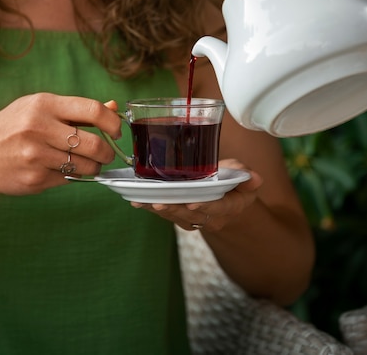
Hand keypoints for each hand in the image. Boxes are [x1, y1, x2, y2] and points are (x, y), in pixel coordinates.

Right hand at [0, 93, 120, 196]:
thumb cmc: (12, 128)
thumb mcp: (39, 108)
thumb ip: (76, 109)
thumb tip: (114, 106)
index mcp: (44, 104)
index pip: (92, 109)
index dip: (113, 122)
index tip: (117, 131)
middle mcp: (39, 128)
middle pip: (93, 143)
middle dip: (108, 152)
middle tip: (107, 154)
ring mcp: (36, 155)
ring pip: (85, 166)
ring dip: (94, 168)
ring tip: (89, 164)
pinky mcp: (34, 179)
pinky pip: (68, 179)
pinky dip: (73, 176)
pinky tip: (63, 169)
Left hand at [130, 158, 261, 231]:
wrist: (226, 194)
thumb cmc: (233, 179)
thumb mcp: (241, 173)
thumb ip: (245, 174)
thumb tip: (255, 178)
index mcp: (232, 205)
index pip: (219, 208)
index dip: (206, 206)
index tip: (192, 203)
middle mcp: (213, 217)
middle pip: (192, 215)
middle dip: (174, 209)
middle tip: (158, 203)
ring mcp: (197, 218)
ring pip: (177, 216)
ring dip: (159, 209)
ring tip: (143, 201)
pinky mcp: (182, 216)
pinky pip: (168, 214)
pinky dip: (152, 207)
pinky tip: (137, 201)